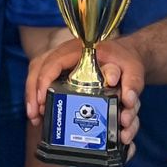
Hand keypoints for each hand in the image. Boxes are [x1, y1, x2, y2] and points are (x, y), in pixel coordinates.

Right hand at [24, 37, 142, 152]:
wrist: (126, 54)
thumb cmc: (126, 60)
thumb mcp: (134, 69)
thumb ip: (133, 83)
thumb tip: (127, 100)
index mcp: (81, 48)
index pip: (54, 61)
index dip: (44, 80)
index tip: (43, 100)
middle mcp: (67, 52)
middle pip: (38, 67)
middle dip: (33, 92)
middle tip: (35, 115)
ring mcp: (62, 60)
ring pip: (36, 73)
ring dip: (32, 96)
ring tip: (35, 118)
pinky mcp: (60, 70)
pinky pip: (42, 79)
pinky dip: (38, 96)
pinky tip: (39, 114)